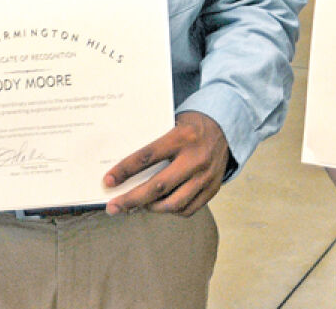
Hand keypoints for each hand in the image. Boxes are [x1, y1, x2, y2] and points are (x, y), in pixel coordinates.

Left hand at [103, 111, 228, 216]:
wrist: (227, 127)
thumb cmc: (191, 126)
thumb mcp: (173, 124)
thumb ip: (155, 144)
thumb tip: (126, 170)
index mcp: (182, 138)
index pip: (147, 157)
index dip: (125, 170)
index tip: (108, 181)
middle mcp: (195, 158)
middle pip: (158, 186)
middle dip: (132, 199)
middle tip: (113, 207)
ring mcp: (206, 176)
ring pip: (173, 203)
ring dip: (150, 208)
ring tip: (137, 206)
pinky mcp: (213, 188)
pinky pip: (188, 209)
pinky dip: (170, 210)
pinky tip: (160, 205)